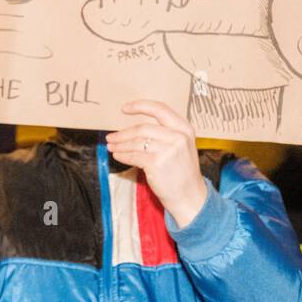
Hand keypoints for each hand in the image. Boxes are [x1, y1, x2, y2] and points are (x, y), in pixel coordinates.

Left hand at [105, 99, 207, 227]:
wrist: (190, 196)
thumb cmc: (182, 172)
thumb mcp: (181, 146)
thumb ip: (165, 134)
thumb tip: (134, 129)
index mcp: (184, 129)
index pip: (160, 109)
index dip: (140, 106)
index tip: (125, 108)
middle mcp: (178, 137)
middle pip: (142, 128)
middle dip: (123, 133)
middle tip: (111, 137)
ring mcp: (168, 150)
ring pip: (136, 143)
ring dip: (120, 145)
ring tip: (112, 147)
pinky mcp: (157, 163)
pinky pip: (134, 156)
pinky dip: (123, 155)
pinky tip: (117, 156)